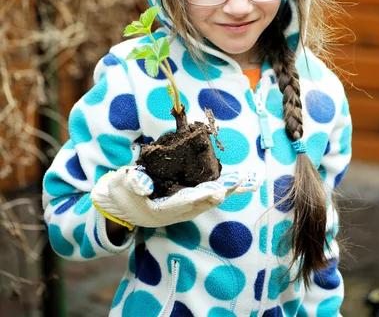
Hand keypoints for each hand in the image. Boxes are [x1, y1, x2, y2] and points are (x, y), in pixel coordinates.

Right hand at [91, 167, 258, 230]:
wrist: (118, 206)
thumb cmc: (119, 193)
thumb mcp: (120, 185)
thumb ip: (132, 182)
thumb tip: (144, 183)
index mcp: (160, 210)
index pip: (184, 202)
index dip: (201, 196)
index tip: (218, 190)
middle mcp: (176, 211)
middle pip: (204, 202)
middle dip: (223, 191)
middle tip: (241, 181)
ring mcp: (183, 207)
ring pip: (210, 198)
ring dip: (229, 189)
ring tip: (248, 179)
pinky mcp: (186, 200)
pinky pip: (209, 193)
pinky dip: (225, 186)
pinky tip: (240, 179)